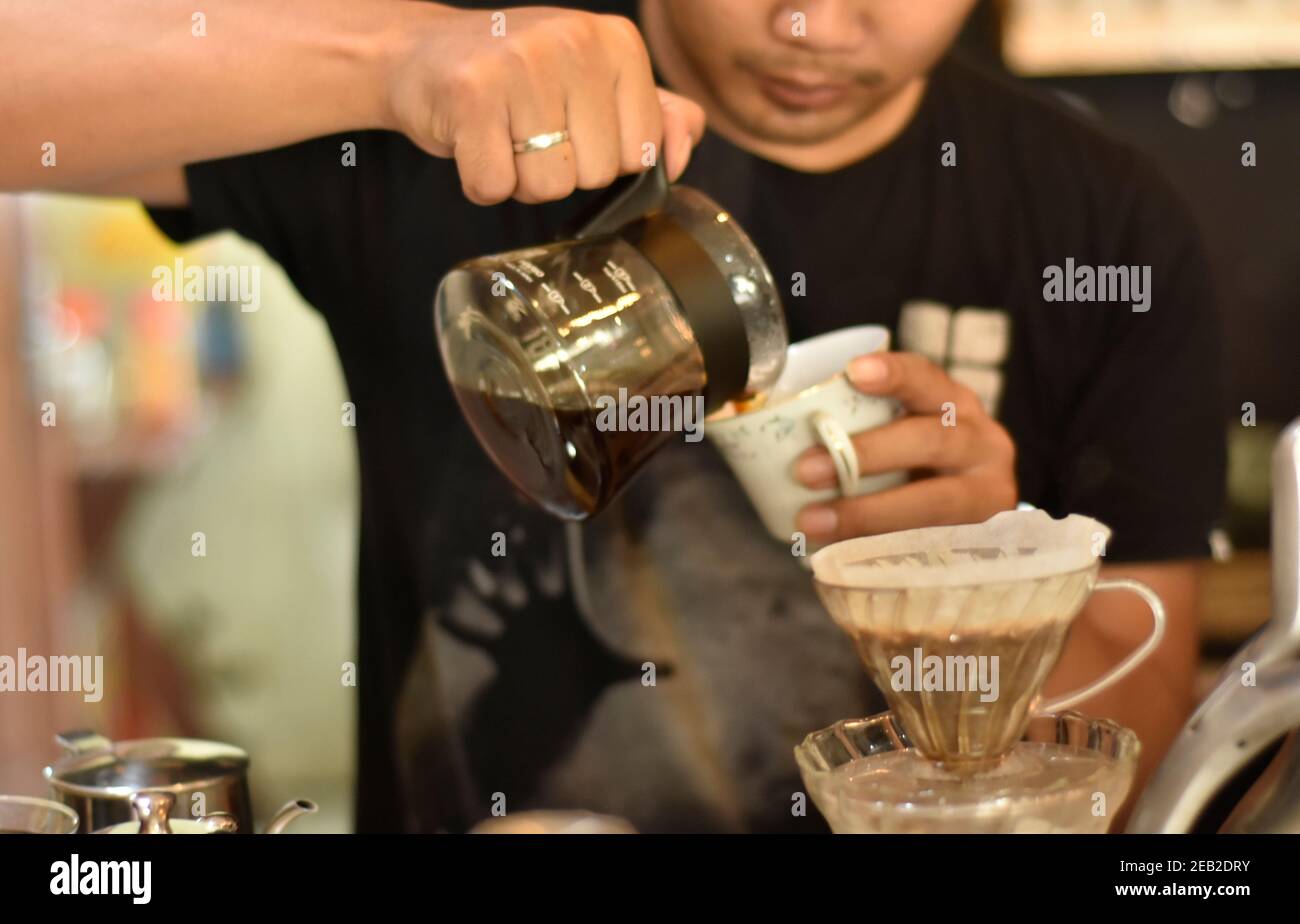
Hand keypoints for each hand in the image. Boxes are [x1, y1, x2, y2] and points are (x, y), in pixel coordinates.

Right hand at [387, 6, 705, 204]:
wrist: (421, 53)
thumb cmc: (518, 79)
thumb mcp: (597, 84)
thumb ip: (654, 118)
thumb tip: (680, 156)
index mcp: (618, 42)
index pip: (641, 152)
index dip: (601, 157)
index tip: (568, 123)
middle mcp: (575, 43)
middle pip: (596, 175)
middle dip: (559, 170)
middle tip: (526, 129)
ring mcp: (522, 65)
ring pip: (548, 187)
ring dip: (519, 179)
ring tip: (501, 135)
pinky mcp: (471, 95)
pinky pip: (495, 186)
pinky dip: (480, 182)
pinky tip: (473, 142)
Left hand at [792, 352, 1017, 542]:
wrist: (976, 520)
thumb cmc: (920, 467)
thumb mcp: (906, 433)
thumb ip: (863, 426)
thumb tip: (777, 437)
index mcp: (955, 405)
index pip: (926, 378)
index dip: (894, 374)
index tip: (854, 371)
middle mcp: (981, 443)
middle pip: (930, 440)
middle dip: (866, 453)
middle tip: (805, 470)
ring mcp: (987, 495)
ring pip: (933, 502)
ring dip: (867, 512)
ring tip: (813, 521)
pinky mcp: (981, 542)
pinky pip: (931, 546)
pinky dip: (882, 548)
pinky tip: (841, 552)